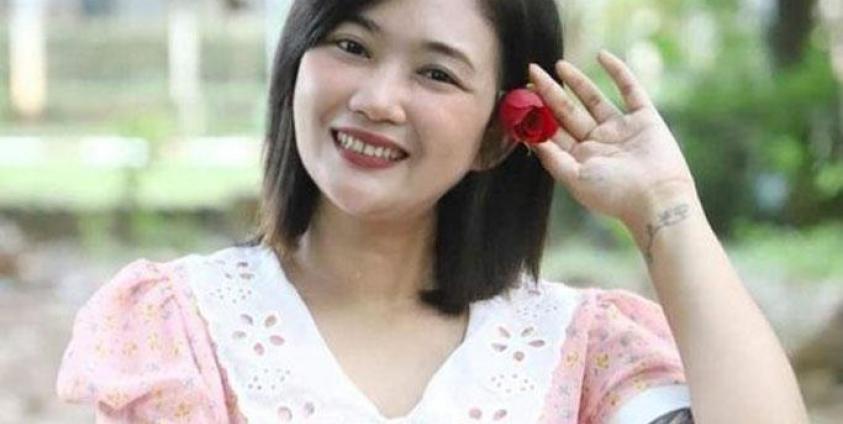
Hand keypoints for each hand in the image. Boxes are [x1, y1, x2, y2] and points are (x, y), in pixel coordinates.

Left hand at [529, 50, 698, 227]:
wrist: (657, 198)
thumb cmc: (614, 194)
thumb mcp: (575, 178)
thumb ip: (552, 158)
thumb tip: (530, 138)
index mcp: (580, 158)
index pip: (554, 131)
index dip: (538, 112)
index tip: (522, 94)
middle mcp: (598, 142)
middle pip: (568, 111)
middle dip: (550, 91)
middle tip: (532, 71)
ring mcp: (621, 129)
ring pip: (594, 99)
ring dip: (577, 81)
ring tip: (558, 65)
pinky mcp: (644, 118)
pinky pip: (630, 89)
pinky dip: (618, 72)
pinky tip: (602, 55)